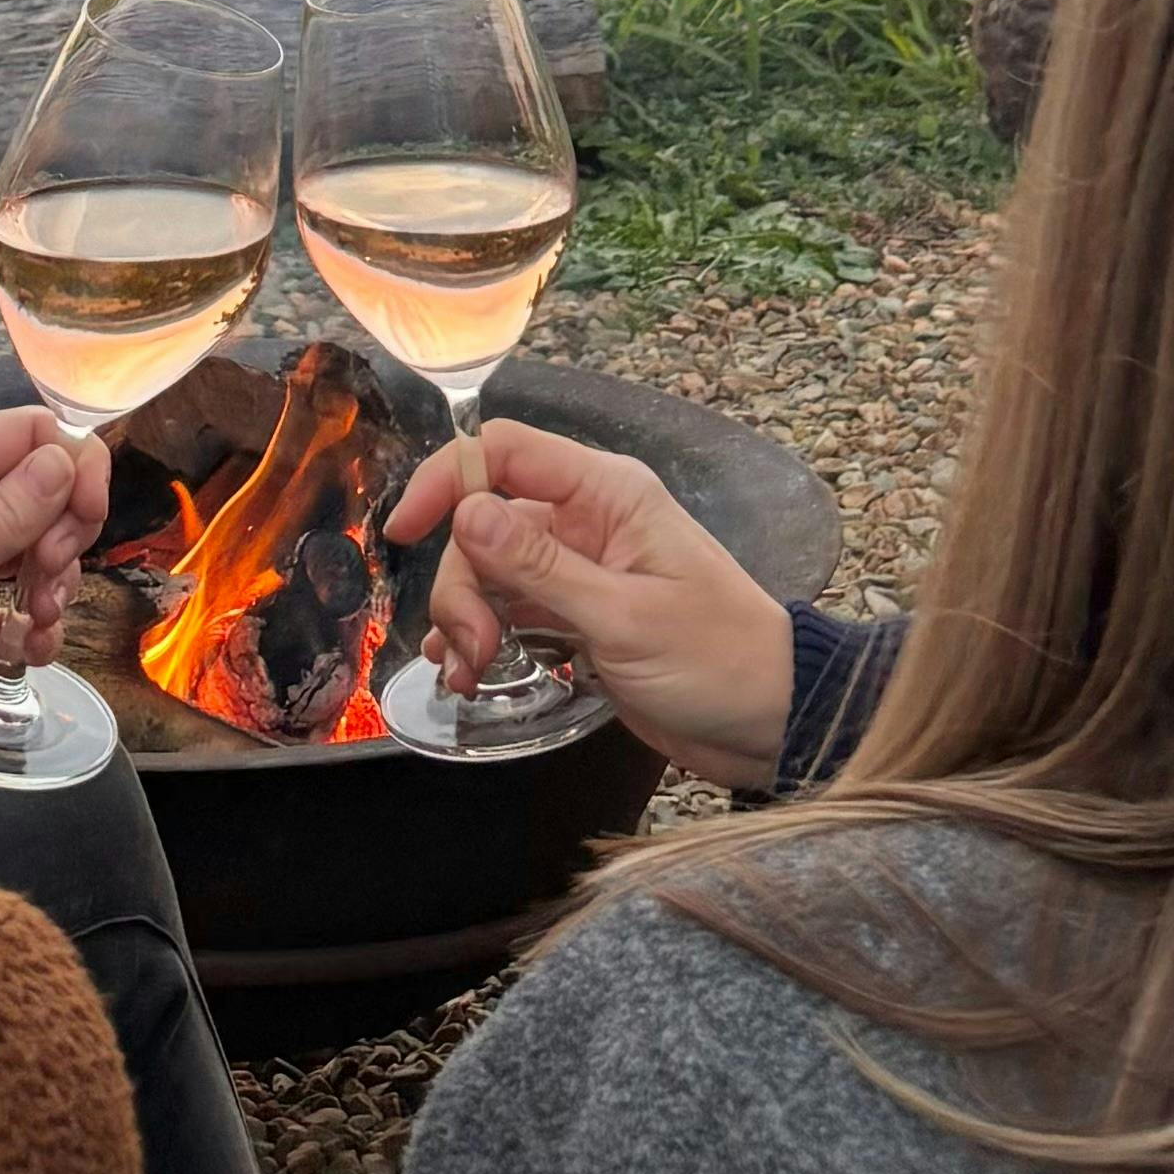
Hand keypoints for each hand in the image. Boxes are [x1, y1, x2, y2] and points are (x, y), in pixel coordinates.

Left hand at [0, 411, 111, 710]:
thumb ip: (6, 512)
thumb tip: (67, 455)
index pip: (31, 435)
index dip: (72, 466)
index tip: (84, 518)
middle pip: (42, 496)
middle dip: (65, 536)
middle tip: (50, 576)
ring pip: (33, 556)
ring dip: (53, 586)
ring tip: (39, 622)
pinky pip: (11, 613)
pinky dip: (30, 630)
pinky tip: (31, 650)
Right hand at [380, 419, 795, 794]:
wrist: (770, 722)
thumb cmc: (718, 660)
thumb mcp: (624, 617)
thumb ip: (541, 567)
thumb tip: (467, 512)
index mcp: (607, 494)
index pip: (504, 452)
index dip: (447, 480)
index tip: (403, 532)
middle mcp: (587, 520)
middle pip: (483, 522)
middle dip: (463, 584)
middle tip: (472, 651)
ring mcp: (579, 569)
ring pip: (488, 571)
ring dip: (466, 618)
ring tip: (470, 673)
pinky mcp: (576, 617)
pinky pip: (508, 610)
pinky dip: (483, 638)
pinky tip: (472, 674)